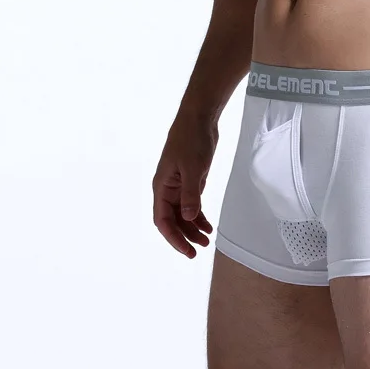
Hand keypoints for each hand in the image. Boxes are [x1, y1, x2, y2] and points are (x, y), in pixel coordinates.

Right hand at [152, 115, 217, 257]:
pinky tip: (207, 225)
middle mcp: (167, 189)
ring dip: (192, 228)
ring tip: (206, 241)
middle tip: (198, 251)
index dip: (173, 237)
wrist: (199, 118)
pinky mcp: (190, 180)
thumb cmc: (191, 139)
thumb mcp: (192, 168)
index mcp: (162, 187)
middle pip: (172, 220)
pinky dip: (198, 215)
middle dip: (184, 236)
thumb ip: (190, 194)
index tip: (187, 250)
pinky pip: (191, 204)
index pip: (162, 220)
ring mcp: (179, 185)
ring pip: (182, 214)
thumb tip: (190, 218)